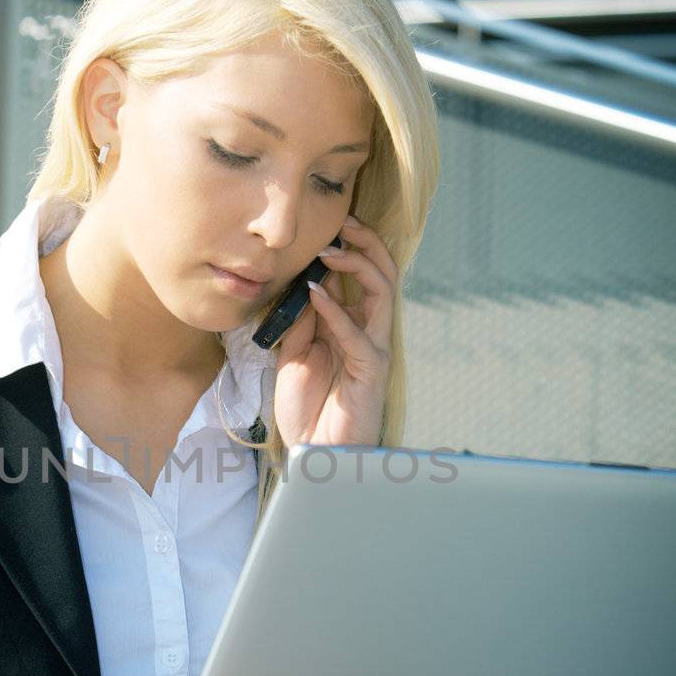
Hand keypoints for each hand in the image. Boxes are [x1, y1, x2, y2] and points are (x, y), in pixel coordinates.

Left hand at [272, 213, 397, 447]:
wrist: (312, 453)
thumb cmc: (306, 409)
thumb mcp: (293, 353)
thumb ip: (302, 319)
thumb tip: (305, 281)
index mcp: (352, 326)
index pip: (362, 276)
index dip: (349, 247)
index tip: (328, 226)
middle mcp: (369, 332)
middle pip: (382, 275)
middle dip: (365, 244)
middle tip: (343, 223)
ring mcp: (374, 350)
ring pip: (382, 293)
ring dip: (357, 266)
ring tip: (330, 251)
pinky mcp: (372, 371)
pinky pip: (359, 334)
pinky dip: (337, 311)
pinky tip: (317, 293)